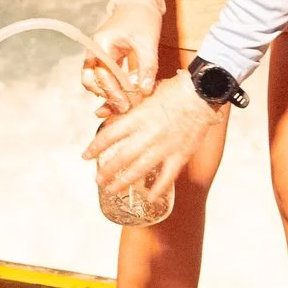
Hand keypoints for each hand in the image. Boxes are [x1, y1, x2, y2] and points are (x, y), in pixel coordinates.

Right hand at [80, 0, 163, 114]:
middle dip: (106, 95)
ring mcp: (100, 53)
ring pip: (96, 79)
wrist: (141, 1)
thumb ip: (146, 67)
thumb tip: (144, 91)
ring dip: (108, 93)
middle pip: (92, 79)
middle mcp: (96, 50)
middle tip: (123, 108)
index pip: (102, 74)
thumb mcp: (147, 42)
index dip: (114, 92)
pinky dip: (113, 86)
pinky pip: (106, 75)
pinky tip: (125, 96)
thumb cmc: (142, 16)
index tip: (126, 105)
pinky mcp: (108, 57)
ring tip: (123, 105)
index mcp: (101, 44)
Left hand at [84, 70, 221, 198]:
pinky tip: (150, 196)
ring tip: (113, 190)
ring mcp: (164, 147)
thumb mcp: (144, 93)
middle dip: (107, 172)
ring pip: (140, 170)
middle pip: (121, 158)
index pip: (109, 136)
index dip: (95, 148)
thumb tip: (99, 112)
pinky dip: (158, 188)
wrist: (201, 93)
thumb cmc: (173, 90)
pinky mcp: (180, 154)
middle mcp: (147, 135)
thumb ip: (122, 105)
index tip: (85, 156)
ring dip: (124, 182)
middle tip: (98, 181)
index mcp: (137, 118)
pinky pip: (167, 176)